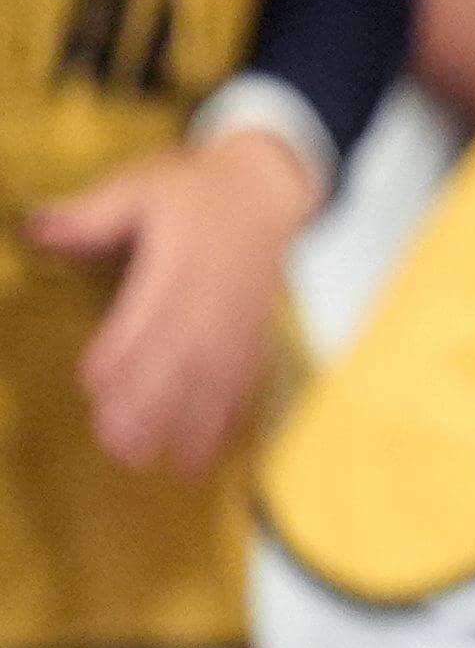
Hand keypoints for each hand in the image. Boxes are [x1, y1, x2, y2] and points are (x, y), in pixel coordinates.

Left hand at [31, 127, 319, 476]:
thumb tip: (36, 228)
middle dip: (152, 402)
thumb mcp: (138, 187)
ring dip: (187, 422)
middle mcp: (215, 293)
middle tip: (118, 444)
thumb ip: (90, 214)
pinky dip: (224, 419)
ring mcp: (240, 317)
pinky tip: (203, 453)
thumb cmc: (192, 190)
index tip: (93, 383)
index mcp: (181, 258)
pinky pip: (243, 380)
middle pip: (183, 354)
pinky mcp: (255, 333)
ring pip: (214, 376)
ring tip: (157, 462)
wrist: (266, 186)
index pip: (150, 309)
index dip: (123, 348)